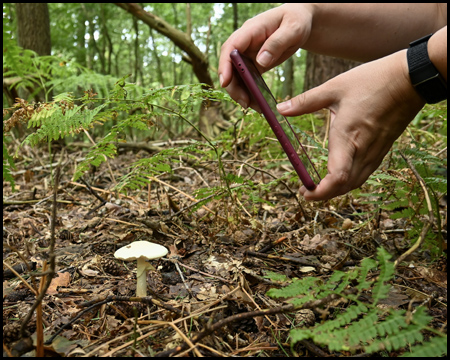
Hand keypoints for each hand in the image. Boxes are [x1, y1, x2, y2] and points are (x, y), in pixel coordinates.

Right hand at [218, 4, 313, 108]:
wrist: (300, 20)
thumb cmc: (297, 20)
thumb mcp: (293, 28)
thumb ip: (277, 43)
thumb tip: (261, 61)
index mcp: (251, 30)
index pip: (231, 46)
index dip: (225, 64)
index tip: (225, 82)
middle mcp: (245, 43)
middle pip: (230, 65)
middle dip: (233, 85)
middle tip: (244, 102)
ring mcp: (248, 53)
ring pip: (236, 75)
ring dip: (241, 92)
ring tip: (253, 106)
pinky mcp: (253, 63)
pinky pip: (247, 79)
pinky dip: (249, 91)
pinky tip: (257, 103)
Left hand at [276, 50, 424, 200]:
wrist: (411, 78)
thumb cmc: (372, 80)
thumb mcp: (334, 87)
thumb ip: (305, 101)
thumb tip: (280, 108)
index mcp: (348, 136)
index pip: (336, 178)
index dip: (320, 192)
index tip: (305, 192)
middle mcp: (363, 149)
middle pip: (344, 187)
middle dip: (324, 194)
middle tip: (306, 192)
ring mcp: (376, 151)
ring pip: (356, 182)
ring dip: (337, 190)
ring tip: (320, 187)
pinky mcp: (383, 149)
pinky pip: (365, 173)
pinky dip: (350, 180)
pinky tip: (340, 174)